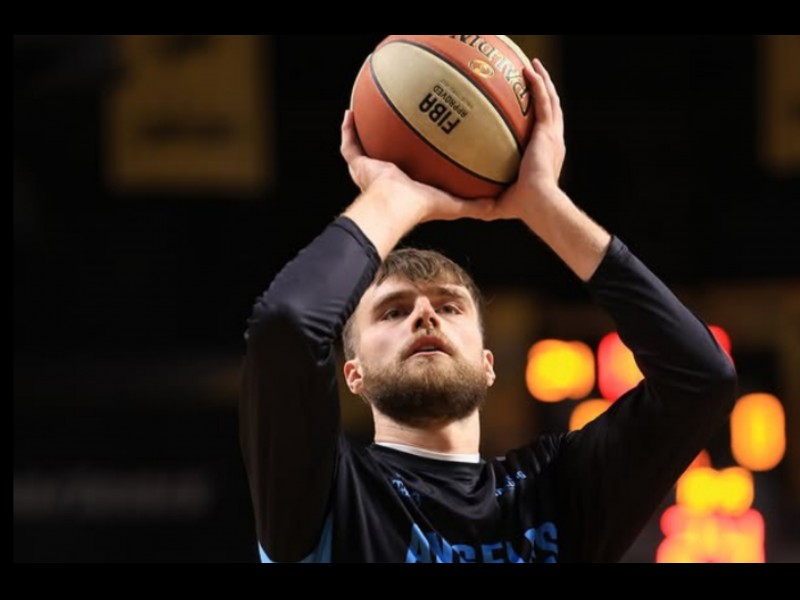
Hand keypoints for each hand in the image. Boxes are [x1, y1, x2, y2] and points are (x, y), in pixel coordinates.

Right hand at [340, 110, 494, 224]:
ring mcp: (370, 170)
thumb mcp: (454, 205)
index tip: (422, 141)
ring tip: (370, 110)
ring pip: (364, 147)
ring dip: (366, 130)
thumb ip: (475, 205)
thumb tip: (497, 205)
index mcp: (407, 186)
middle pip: (386, 154)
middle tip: (397, 122)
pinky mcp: (358, 164)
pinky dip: (348, 128)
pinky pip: (349, 143)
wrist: (395, 205)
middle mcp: (387, 176)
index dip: (415, 157)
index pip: (411, 169)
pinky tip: (351, 112)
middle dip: (389, 140)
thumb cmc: (422, 207)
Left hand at [488, 58, 566, 220]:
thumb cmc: (522, 207)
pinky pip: (544, 100)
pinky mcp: (548, 131)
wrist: (538, 202)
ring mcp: (552, 135)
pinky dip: (538, 84)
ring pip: (551, 99)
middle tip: (533, 77)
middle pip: (551, 109)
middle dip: (544, 91)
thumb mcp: (500, 201)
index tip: (530, 108)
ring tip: (533, 66)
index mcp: (545, 155)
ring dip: (543, 80)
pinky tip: (529, 70)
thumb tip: (465, 207)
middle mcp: (553, 142)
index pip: (545, 131)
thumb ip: (485, 201)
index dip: (540, 118)